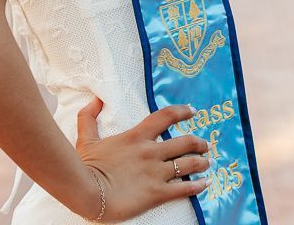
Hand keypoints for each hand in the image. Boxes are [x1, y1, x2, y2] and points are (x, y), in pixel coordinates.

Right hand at [73, 95, 210, 220]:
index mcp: (137, 136)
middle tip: (205, 144)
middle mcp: (151, 152)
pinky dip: (198, 185)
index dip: (182, 112)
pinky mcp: (158, 193)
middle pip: (185, 141)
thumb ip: (89, 117)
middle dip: (199, 142)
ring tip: (208, 162)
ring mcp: (156, 172)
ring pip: (189, 163)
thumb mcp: (86, 138)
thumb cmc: (87, 166)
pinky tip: (206, 183)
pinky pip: (185, 188)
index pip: (166, 117)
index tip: (193, 112)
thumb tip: (95, 100)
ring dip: (202, 162)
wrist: (88, 193)